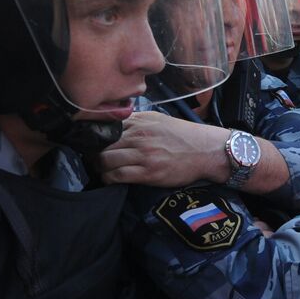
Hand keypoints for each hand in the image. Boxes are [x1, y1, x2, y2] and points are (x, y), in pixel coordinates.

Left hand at [99, 111, 227, 186]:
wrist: (206, 150)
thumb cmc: (184, 136)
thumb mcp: (159, 120)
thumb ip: (137, 121)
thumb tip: (116, 124)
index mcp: (141, 121)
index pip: (107, 125)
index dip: (96, 136)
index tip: (92, 142)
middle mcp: (140, 135)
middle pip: (103, 143)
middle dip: (94, 152)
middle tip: (92, 158)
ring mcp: (144, 154)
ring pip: (106, 160)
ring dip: (99, 166)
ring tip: (100, 169)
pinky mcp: (148, 173)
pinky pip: (118, 175)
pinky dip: (108, 178)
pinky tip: (109, 178)